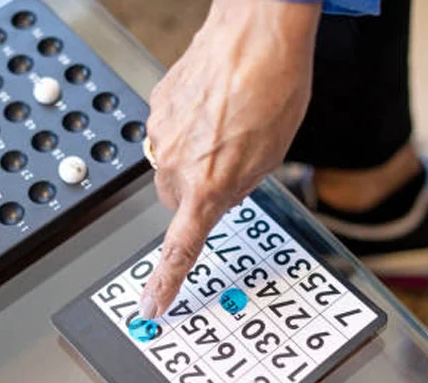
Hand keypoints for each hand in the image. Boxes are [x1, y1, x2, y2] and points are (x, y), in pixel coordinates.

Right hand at [138, 0, 320, 318]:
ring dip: (194, 160)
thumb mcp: (271, 157)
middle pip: (178, 202)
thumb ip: (237, 189)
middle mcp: (176, 164)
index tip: (152, 305)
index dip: (166, 281)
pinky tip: (215, 108)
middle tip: (230, 168)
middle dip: (200, 194)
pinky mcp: (155, 106)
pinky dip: (188, 130)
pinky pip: (168, 134)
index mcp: (208, 186)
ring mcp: (161, 133)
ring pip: (171, 167)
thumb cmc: (274, 89)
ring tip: (228, 127)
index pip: (180, 247)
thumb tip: (217, 200)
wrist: (256, 32)